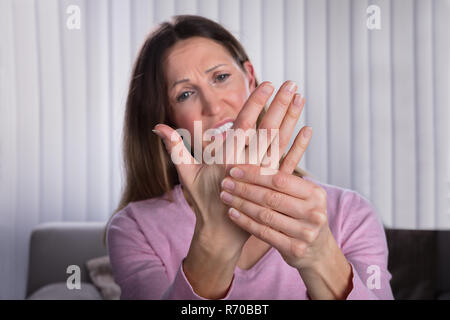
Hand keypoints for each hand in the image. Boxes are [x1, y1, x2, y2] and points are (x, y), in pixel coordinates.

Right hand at [153, 80, 304, 254]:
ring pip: (280, 141)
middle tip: (291, 83)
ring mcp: (263, 174)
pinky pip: (289, 163)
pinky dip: (299, 147)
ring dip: (291, 119)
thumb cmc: (204, 201)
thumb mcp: (186, 173)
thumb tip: (158, 127)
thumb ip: (175, 148)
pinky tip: (308, 130)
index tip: (267, 84)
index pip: (244, 124)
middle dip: (279, 104)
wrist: (222, 231)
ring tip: (300, 98)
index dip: (256, 103)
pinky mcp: (273, 185)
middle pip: (267, 128)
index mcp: (228, 157)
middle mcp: (248, 162)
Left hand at [220, 126, 333, 269]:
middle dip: (244, 188)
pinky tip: (232, 213)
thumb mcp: (302, 195)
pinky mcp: (295, 248)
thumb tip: (256, 148)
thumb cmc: (302, 215)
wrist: (316, 250)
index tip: (234, 169)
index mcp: (315, 193)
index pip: (280, 180)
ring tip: (224, 196)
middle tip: (224, 182)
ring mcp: (305, 232)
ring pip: (265, 215)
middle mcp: (313, 212)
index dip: (255, 174)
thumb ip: (283, 179)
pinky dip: (245, 222)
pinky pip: (264, 232)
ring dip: (241, 204)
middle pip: (271, 197)